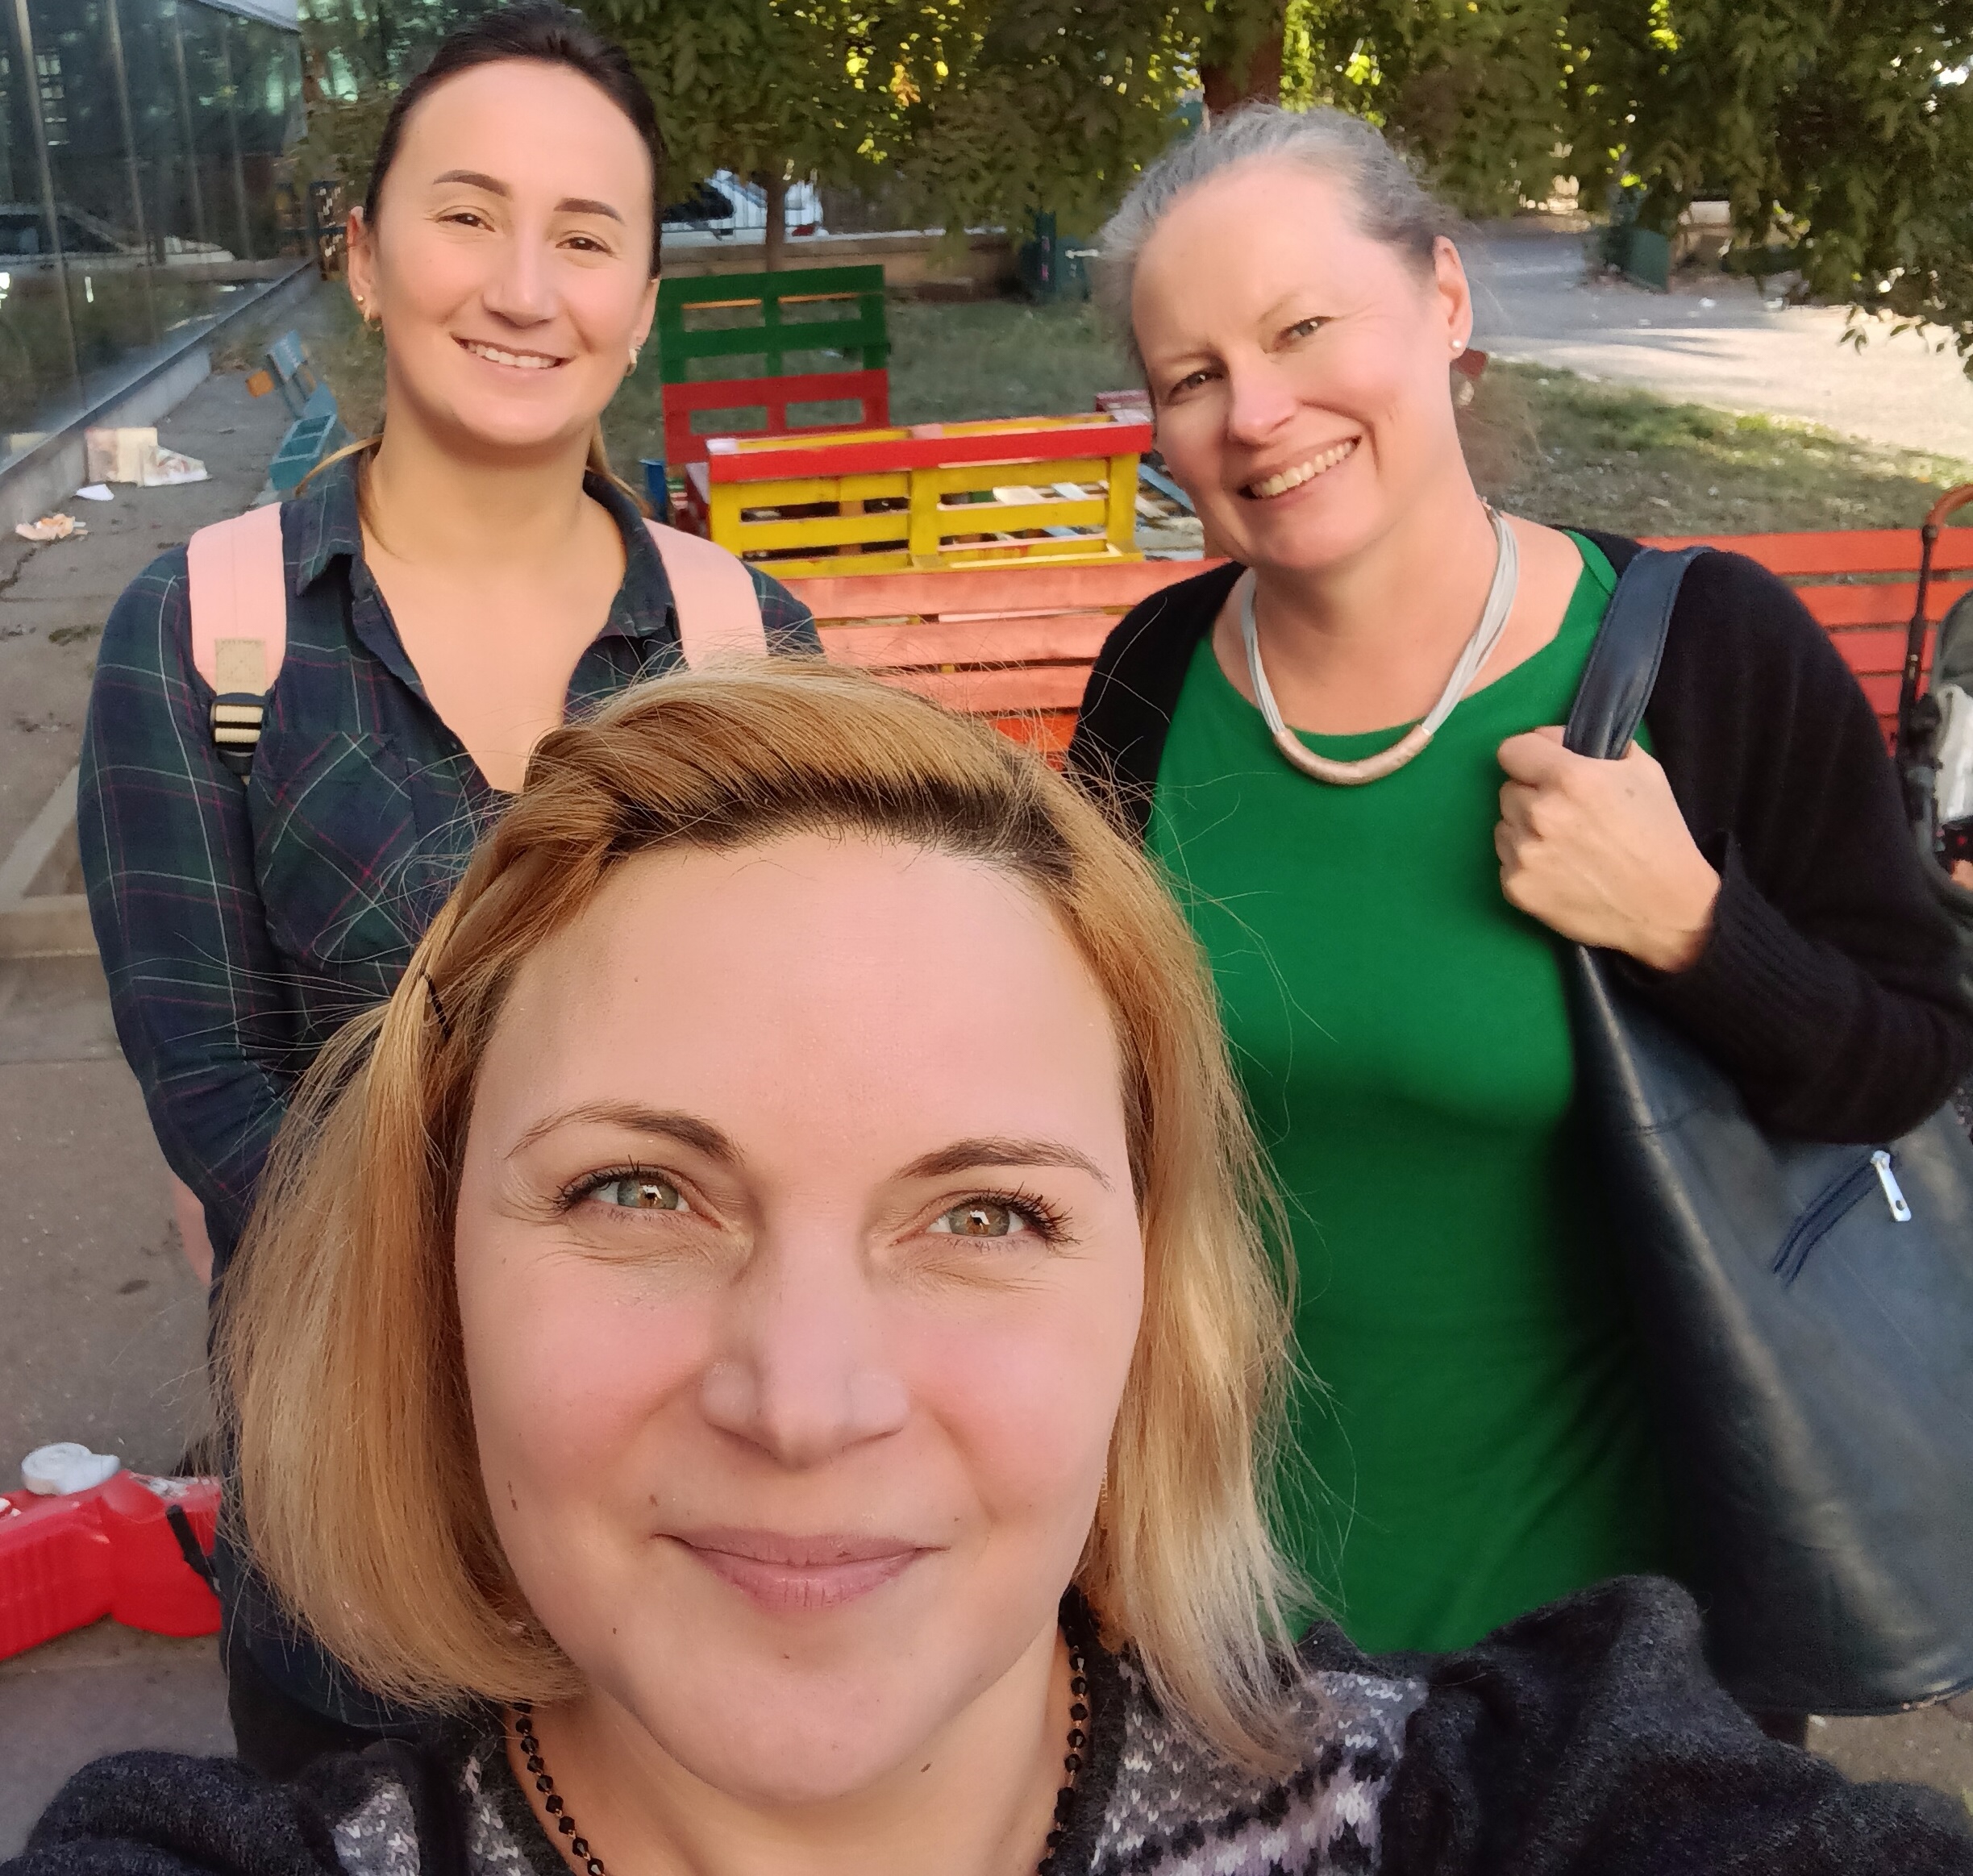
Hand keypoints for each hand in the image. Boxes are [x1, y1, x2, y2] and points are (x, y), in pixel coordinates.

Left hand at [1496, 726, 1719, 971]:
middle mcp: (1540, 813)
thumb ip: (1595, 745)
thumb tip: (1553, 739)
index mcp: (1569, 777)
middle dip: (1532, 794)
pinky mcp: (1516, 887)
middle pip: (1509, 789)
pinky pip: (1505, 860)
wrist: (1666, 908)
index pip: (1511, 750)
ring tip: (1565, 844)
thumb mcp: (1643, 771)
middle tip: (1566, 812)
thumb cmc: (1659, 835)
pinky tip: (1559, 869)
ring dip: (1525, 828)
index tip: (1543, 767)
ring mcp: (1524, 853)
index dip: (1530, 756)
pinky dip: (1525, 862)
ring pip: (1504, 824)